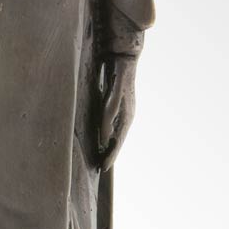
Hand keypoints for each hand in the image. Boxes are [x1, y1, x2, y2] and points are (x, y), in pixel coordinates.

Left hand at [98, 55, 136, 169]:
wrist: (124, 60)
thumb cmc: (118, 79)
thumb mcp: (111, 99)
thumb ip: (108, 118)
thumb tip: (104, 137)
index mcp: (127, 118)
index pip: (117, 142)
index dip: (110, 155)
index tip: (103, 168)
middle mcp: (127, 117)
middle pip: (118, 140)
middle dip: (110, 154)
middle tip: (101, 167)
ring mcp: (124, 111)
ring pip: (116, 134)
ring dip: (110, 146)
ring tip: (102, 156)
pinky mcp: (119, 106)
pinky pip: (114, 126)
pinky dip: (109, 135)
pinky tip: (104, 137)